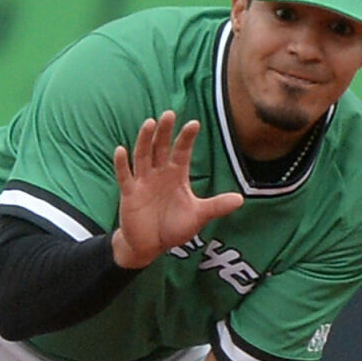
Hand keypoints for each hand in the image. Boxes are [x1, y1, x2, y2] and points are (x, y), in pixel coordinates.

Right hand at [112, 111, 243, 269]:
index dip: (186, 138)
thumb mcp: (198, 216)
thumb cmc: (173, 227)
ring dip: (145, 140)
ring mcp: (143, 181)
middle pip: (161, 148)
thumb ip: (216, 206)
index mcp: (176, 175)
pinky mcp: (130, 193)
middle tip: (169, 114)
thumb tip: (241, 200)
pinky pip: (125, 176)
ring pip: (143, 156)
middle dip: (165, 132)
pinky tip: (121, 150)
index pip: (181, 152)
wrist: (151, 246)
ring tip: (149, 123)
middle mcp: (159, 174)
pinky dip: (121, 164)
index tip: (194, 124)